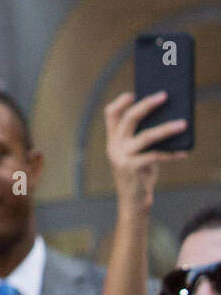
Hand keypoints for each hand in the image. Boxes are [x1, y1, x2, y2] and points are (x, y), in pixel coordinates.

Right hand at [104, 92, 187, 213]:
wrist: (133, 201)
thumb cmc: (139, 174)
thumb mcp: (137, 154)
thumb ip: (142, 139)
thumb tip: (167, 119)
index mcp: (112, 140)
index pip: (110, 115)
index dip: (121, 102)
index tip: (134, 93)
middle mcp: (114, 146)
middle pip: (128, 119)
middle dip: (147, 105)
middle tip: (164, 96)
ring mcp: (121, 157)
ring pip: (146, 136)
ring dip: (166, 128)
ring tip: (183, 124)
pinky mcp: (132, 168)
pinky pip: (156, 156)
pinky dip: (172, 154)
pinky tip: (184, 153)